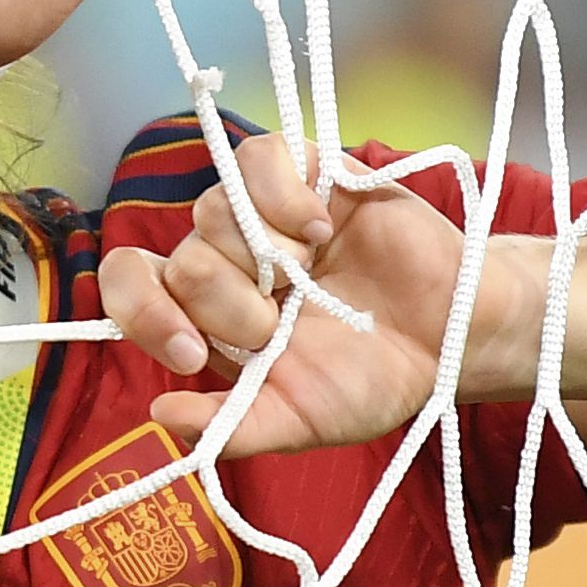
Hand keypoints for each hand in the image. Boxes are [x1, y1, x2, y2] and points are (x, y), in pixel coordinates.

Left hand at [106, 138, 552, 456]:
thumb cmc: (372, 379)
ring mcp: (262, 215)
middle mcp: (226, 260)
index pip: (133, 288)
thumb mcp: (297, 420)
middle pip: (181, 262)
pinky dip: (283, 197)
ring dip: (265, 259)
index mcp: (208, 316)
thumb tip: (158, 415)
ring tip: (314, 278)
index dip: (145, 315)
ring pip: (212, 213)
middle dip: (230, 308)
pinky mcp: (306, 172)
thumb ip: (230, 426)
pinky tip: (321, 228)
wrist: (453, 336)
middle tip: (282, 327)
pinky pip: (257, 160)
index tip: (191, 354)